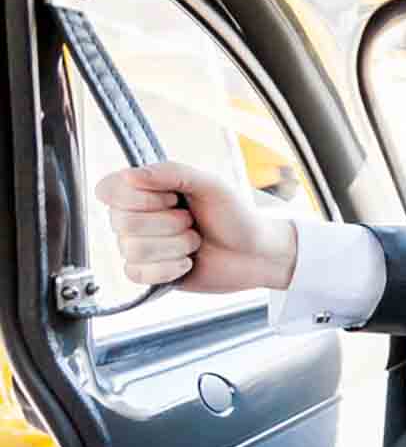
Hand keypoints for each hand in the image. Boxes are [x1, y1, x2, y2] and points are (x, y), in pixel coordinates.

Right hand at [94, 160, 297, 292]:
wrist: (256, 253)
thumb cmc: (235, 215)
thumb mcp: (209, 184)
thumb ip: (171, 172)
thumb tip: (129, 175)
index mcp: (145, 190)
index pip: (108, 190)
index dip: (138, 198)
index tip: (172, 199)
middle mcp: (136, 217)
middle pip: (121, 222)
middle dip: (169, 224)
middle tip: (191, 222)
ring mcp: (140, 246)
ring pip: (132, 250)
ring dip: (175, 246)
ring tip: (194, 241)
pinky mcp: (148, 273)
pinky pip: (137, 273)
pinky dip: (169, 268)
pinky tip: (187, 263)